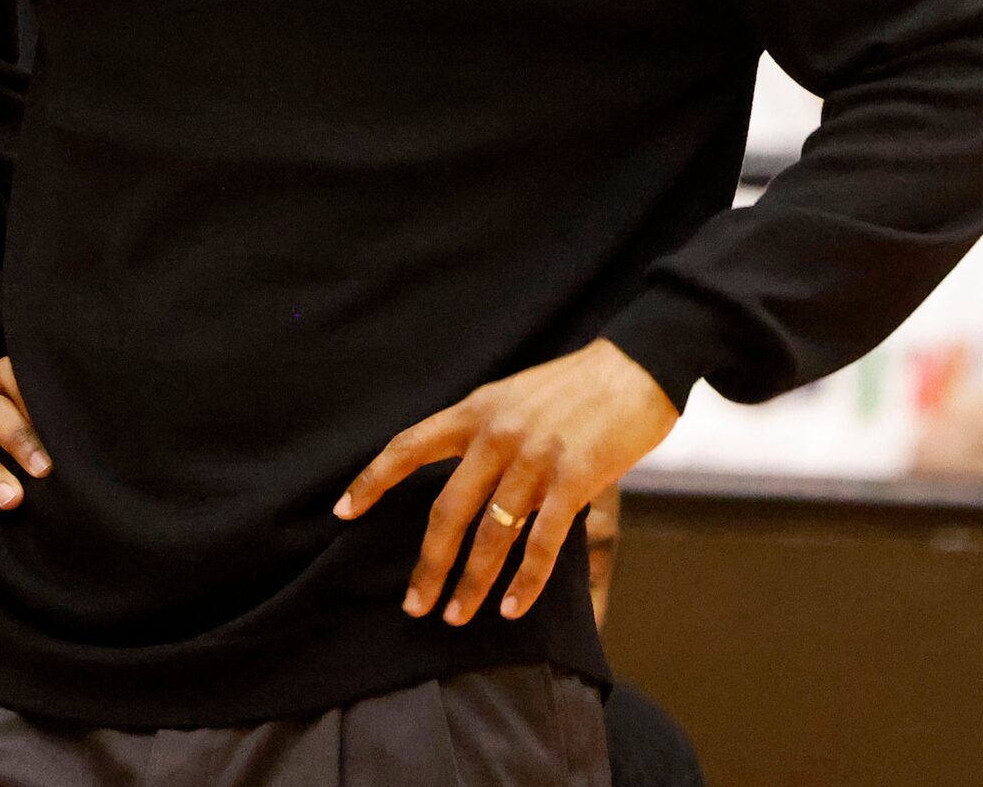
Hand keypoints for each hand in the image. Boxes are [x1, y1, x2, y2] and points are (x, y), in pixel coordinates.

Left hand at [336, 340, 678, 626]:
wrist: (639, 367)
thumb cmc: (577, 386)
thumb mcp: (516, 397)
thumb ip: (487, 436)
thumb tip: (468, 488)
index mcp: (477, 410)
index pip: (408, 446)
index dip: (372, 480)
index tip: (344, 512)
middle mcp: (497, 435)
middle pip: (446, 511)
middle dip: (429, 564)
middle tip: (414, 605)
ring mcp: (535, 459)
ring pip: (490, 535)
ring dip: (471, 583)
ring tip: (457, 616)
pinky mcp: (574, 479)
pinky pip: (541, 543)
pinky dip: (524, 581)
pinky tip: (511, 608)